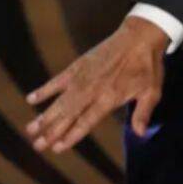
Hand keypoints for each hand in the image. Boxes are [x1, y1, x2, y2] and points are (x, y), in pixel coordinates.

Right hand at [25, 16, 167, 151]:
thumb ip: (143, 113)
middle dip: (52, 131)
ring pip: (60, 100)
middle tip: (37, 145)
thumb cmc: (148, 65)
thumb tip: (140, 134)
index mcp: (110, 98)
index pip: (86, 121)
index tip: (57, 148)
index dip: (71, 136)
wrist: (140, 35)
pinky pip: (58, 79)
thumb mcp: (152, 91)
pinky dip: (45, 89)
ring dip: (45, 115)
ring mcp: (83, 77)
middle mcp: (93, 90)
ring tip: (30, 129)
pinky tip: (31, 98)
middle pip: (69, 114)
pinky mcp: (78, 65)